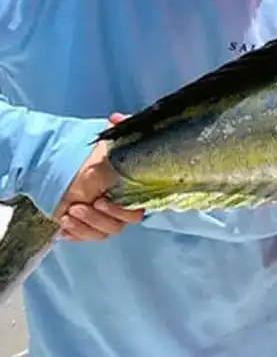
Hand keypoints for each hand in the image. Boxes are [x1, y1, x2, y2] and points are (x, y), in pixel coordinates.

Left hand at [55, 113, 144, 242]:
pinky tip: (65, 223)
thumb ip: (120, 130)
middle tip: (85, 205)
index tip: (102, 198)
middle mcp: (120, 207)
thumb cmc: (87, 158)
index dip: (121, 210)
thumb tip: (116, 118)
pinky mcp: (88, 227)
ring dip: (86, 226)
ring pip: (103, 234)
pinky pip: (87, 238)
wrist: (61, 171)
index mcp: (131, 191)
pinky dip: (76, 233)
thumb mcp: (106, 143)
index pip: (136, 211)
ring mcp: (104, 218)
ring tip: (71, 213)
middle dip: (100, 218)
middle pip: (119, 225)